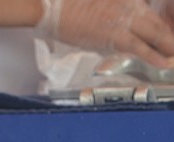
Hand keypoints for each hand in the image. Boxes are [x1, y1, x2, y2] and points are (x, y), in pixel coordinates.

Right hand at [37, 0, 173, 67]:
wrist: (53, 8)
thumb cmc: (67, 4)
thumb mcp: (96, 1)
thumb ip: (112, 8)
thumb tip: (114, 25)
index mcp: (126, 0)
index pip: (150, 11)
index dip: (162, 23)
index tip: (165, 32)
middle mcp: (129, 6)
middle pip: (157, 21)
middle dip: (168, 35)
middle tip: (172, 45)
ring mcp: (124, 19)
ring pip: (154, 33)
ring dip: (167, 45)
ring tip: (172, 54)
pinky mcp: (115, 36)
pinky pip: (141, 47)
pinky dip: (154, 55)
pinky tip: (164, 62)